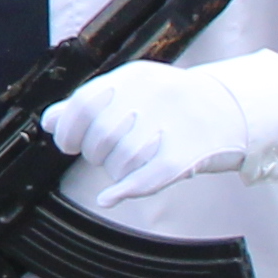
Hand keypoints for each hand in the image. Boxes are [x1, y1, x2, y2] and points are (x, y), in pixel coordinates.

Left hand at [47, 55, 248, 201]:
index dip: (69, 129)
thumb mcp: (131, 91)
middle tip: (112, 150)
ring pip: (120, 161)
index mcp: (133, 78)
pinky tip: (109, 198)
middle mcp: (151, 98)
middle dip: (97, 152)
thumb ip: (89, 104)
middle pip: (99, 138)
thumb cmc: (170, 104)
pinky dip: (123, 192)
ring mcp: (170, 126)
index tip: (69, 142)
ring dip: (118, 169)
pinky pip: (146, 178)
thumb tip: (50, 121)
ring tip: (135, 159)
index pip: (83, 104)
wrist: (228, 110)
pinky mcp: (185, 156)